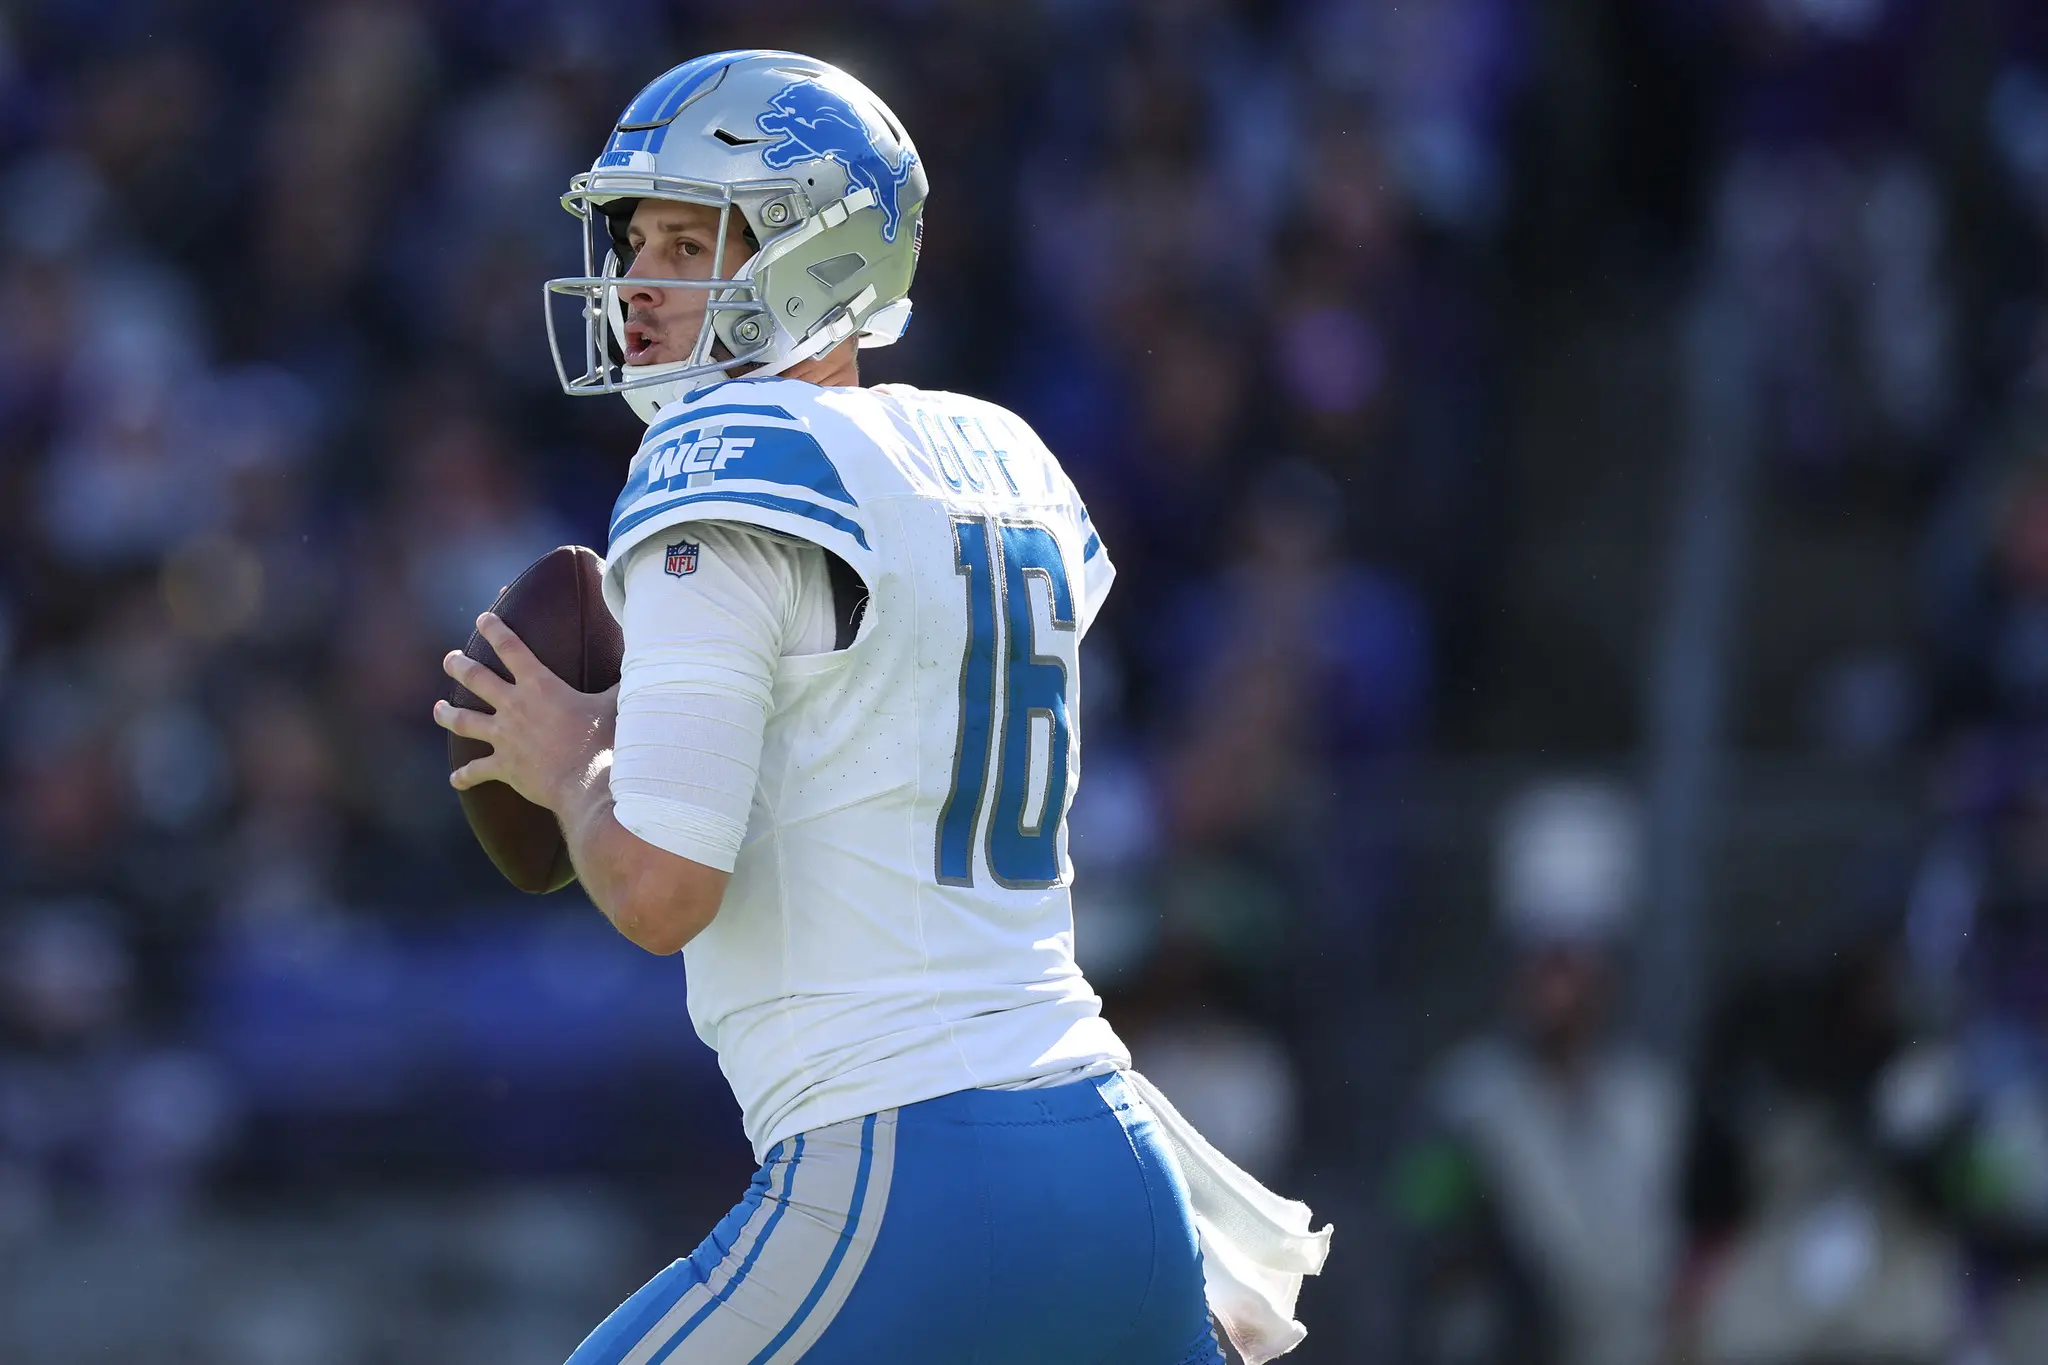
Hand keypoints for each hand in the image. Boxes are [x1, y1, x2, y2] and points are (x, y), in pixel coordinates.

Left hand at [432, 613, 618, 813]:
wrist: (589, 783)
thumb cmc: (605, 739)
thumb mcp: (616, 702)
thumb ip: (620, 682)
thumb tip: (643, 663)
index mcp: (539, 685)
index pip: (510, 647)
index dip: (494, 629)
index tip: (482, 618)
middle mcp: (514, 706)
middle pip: (476, 678)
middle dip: (459, 665)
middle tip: (450, 659)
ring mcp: (504, 737)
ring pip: (464, 721)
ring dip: (448, 713)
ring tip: (438, 709)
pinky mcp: (504, 767)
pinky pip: (477, 772)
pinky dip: (465, 776)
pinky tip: (455, 779)